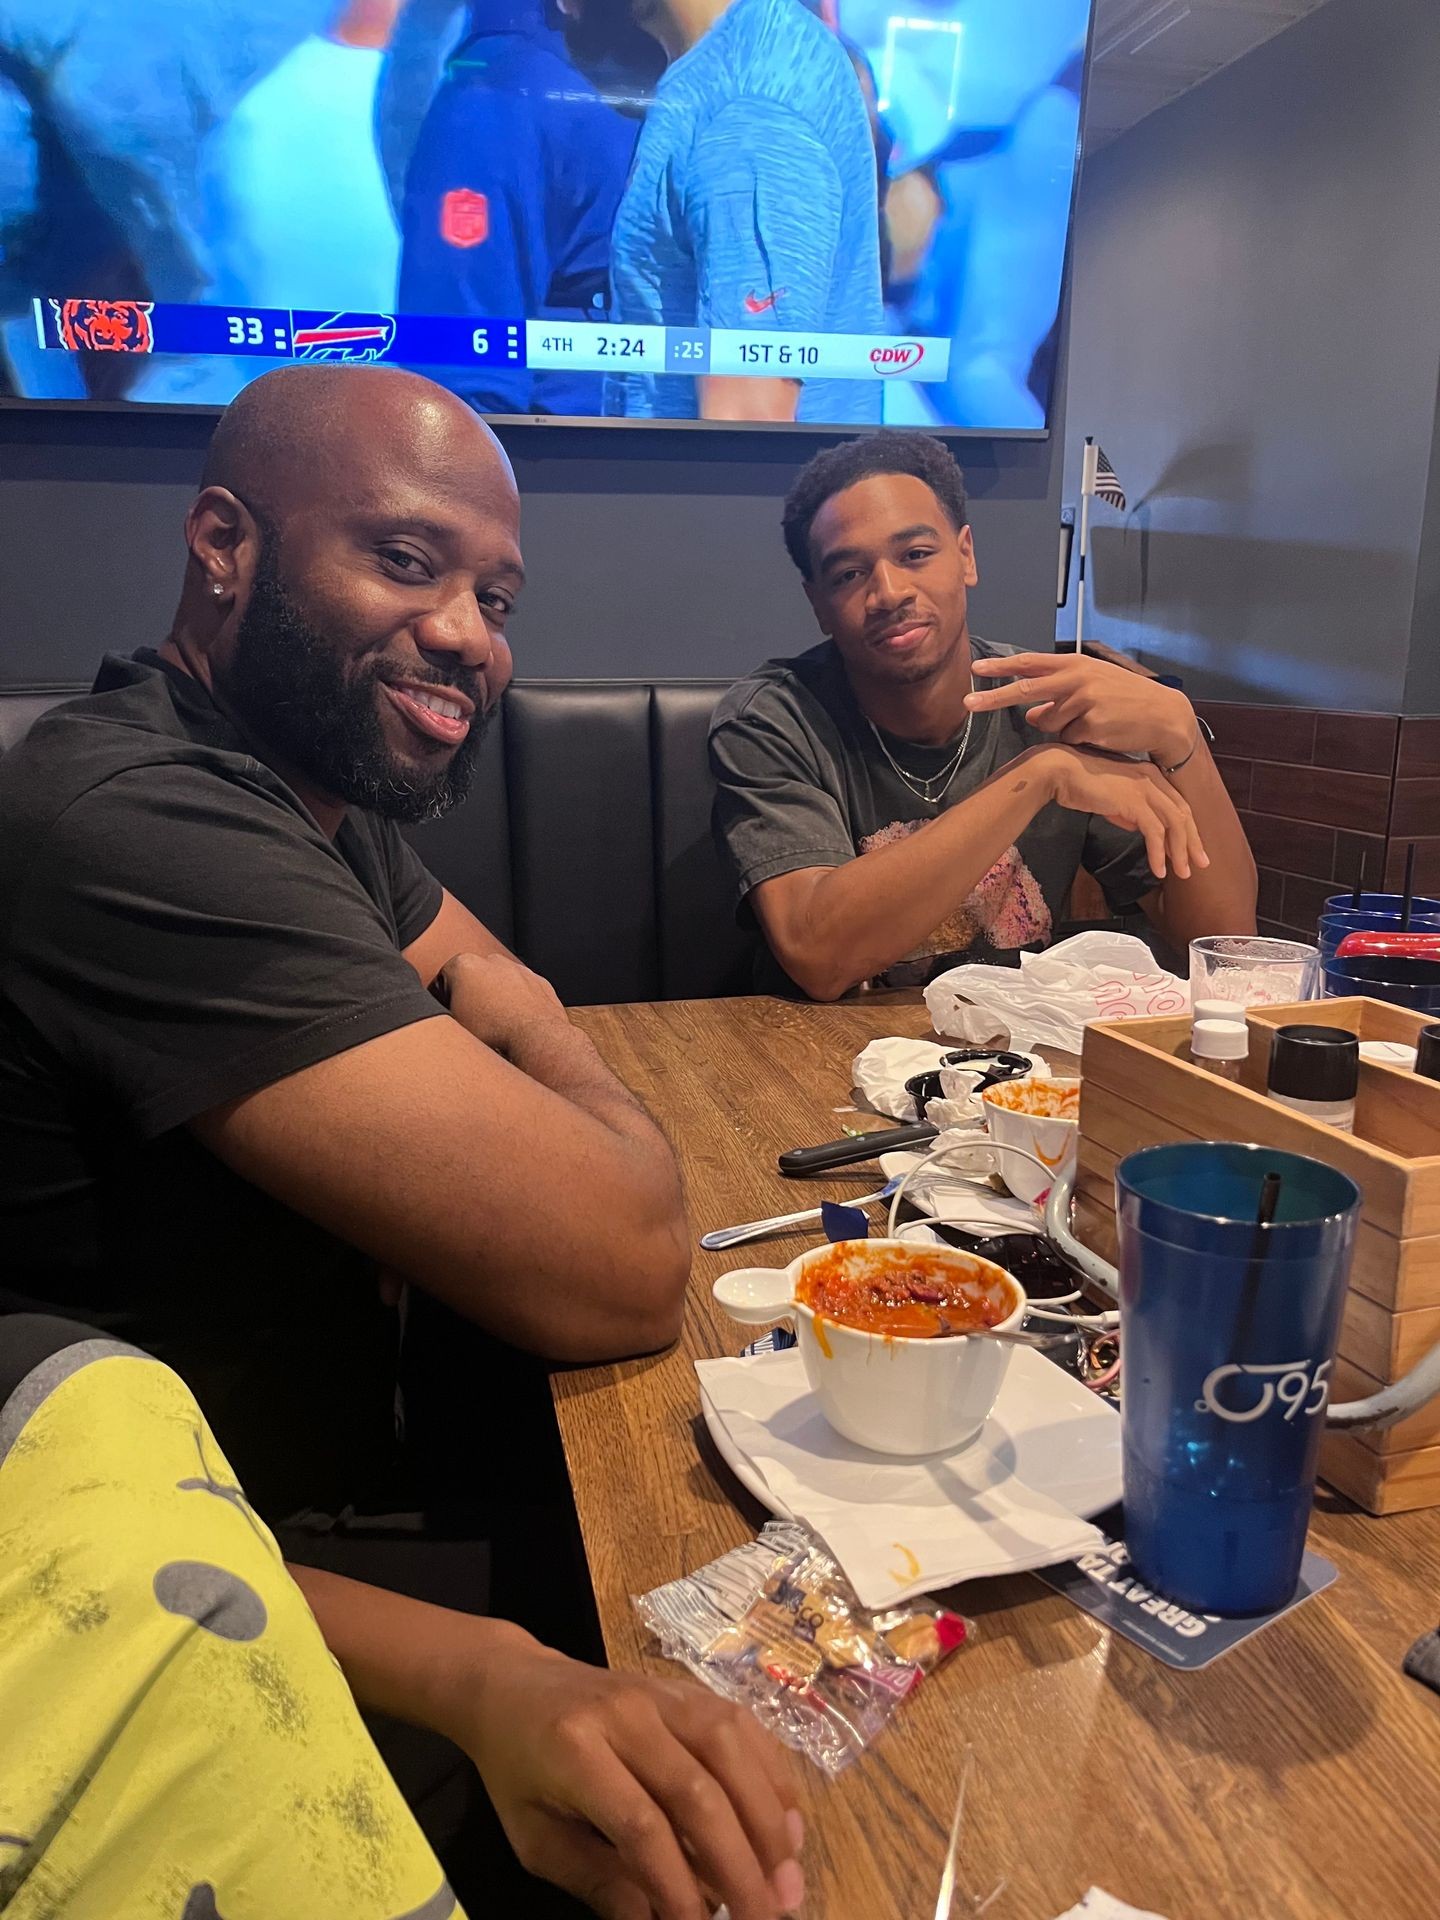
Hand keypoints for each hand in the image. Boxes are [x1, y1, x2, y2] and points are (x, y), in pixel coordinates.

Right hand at [437, 950, 568, 1059]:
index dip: (442, 1002)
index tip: (448, 1016)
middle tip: (471, 1021)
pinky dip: (518, 1003)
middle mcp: (492, 960)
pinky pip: (523, 991)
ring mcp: (518, 969)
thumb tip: (441, 1017)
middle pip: (472, 979)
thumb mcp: (452, 1024)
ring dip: (495, 998)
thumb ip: (442, 1013)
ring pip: (499, 984)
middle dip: (470, 996)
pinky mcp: (538, 981)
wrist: (536, 1037)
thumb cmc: (493, 1032)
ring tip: (495, 1024)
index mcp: (464, 964)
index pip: (442, 982)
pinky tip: (515, 1022)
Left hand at [461, 1632, 804, 1919]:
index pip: (641, 1825)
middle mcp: (626, 1714)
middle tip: (769, 1917)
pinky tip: (788, 1822)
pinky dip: (771, 1775)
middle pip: (697, 1790)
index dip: (676, 1885)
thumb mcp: (534, 1837)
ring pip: (730, 1750)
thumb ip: (594, 1879)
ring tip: (787, 1877)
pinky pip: (742, 1724)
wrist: (513, 1685)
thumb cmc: (519, 1769)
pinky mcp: (686, 1687)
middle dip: (739, 1863)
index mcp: (576, 1752)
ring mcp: (661, 1693)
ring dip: (768, 1818)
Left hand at [968, 652, 1194, 763]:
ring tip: (1092, 721)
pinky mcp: (1091, 726)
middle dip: (992, 698)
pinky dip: (1078, 740)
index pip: (1030, 664)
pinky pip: (1068, 739)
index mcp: (1075, 665)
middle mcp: (1077, 679)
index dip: (1001, 667)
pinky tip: (1100, 733)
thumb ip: (1058, 697)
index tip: (976, 668)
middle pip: (1025, 691)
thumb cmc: (1124, 700)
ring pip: (1049, 724)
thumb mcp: (1091, 688)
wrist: (1163, 716)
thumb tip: (1030, 715)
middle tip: (966, 704)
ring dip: (1062, 728)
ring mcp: (1084, 702)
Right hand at [1041, 745, 1209, 881]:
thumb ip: (1129, 810)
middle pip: (1183, 814)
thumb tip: (1139, 827)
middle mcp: (1153, 779)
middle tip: (1201, 865)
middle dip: (1193, 842)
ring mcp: (1145, 789)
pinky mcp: (1134, 802)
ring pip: (1174, 825)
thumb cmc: (1080, 783)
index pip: (1178, 804)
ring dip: (1179, 852)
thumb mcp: (1112, 797)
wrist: (1061, 771)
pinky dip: (1158, 854)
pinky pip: (1155, 833)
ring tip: (1182, 873)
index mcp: (1150, 775)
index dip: (1188, 828)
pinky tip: (1158, 869)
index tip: (1191, 849)